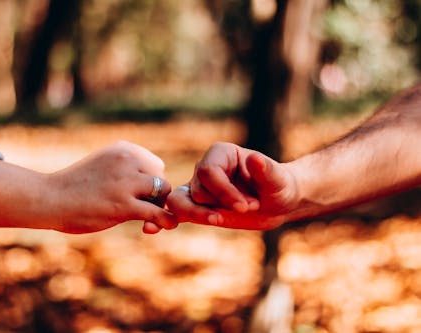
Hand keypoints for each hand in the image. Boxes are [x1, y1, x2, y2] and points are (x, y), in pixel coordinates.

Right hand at [47, 141, 176, 233]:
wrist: (48, 198)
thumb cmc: (74, 186)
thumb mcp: (104, 166)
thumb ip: (126, 171)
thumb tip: (156, 188)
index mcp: (123, 149)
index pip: (154, 165)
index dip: (152, 183)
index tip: (140, 198)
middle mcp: (128, 160)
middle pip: (161, 178)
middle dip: (156, 196)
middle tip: (144, 211)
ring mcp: (126, 183)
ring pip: (162, 194)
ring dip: (160, 208)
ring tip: (149, 221)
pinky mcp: (124, 205)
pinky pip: (157, 212)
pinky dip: (166, 220)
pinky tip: (167, 226)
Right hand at [166, 142, 298, 229]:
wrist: (278, 203)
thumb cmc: (279, 185)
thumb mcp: (278, 179)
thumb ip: (265, 169)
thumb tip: (253, 158)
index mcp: (220, 154)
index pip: (208, 172)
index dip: (224, 191)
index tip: (246, 205)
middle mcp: (205, 169)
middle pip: (196, 189)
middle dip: (219, 204)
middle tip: (247, 209)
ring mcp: (199, 188)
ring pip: (180, 202)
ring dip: (197, 215)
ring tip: (219, 220)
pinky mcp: (197, 207)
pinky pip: (176, 212)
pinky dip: (162, 221)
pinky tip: (149, 231)